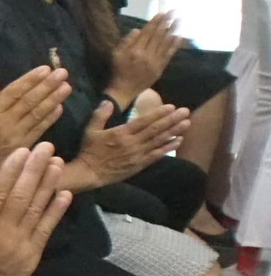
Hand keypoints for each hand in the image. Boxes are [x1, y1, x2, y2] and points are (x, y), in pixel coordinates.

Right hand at [0, 66, 70, 196]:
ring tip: (66, 87)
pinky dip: (50, 119)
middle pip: (30, 101)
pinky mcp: (22, 147)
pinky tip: (59, 108)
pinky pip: (39, 130)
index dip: (30, 80)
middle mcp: (6, 122)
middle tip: (63, 73)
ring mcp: (16, 136)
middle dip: (47, 86)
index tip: (45, 69)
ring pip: (37, 114)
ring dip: (53, 100)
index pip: (14, 92)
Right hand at [0, 144, 71, 275]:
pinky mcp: (32, 254)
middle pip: (22, 194)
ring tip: (57, 163)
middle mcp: (2, 230)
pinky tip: (64, 193)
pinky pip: (46, 228)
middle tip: (46, 147)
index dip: (12, 170)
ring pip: (37, 208)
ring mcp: (20, 242)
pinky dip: (56, 211)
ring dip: (48, 184)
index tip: (22, 151)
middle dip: (34, 169)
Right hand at [66, 99, 188, 188]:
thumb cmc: (89, 151)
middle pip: (155, 129)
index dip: (158, 114)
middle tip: (185, 111)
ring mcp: (138, 154)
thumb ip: (100, 115)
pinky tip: (178, 140)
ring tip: (187, 123)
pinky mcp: (140, 164)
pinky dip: (168, 147)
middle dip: (172, 120)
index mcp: (121, 133)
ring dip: (174, 131)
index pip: (144, 121)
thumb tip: (108, 101)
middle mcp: (132, 143)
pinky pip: (157, 155)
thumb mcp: (90, 131)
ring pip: (159, 141)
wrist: (89, 173)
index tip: (171, 107)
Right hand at [107, 13, 181, 102]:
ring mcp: (155, 62)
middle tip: (173, 12)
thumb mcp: (116, 55)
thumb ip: (126, 41)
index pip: (148, 32)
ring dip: (173, 30)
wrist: (124, 90)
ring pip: (166, 43)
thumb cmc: (118, 71)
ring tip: (179, 20)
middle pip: (158, 35)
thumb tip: (138, 30)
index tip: (162, 12)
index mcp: (135, 50)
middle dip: (166, 22)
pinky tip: (179, 36)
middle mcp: (147, 55)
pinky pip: (169, 54)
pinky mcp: (160, 68)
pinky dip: (174, 45)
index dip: (155, 22)